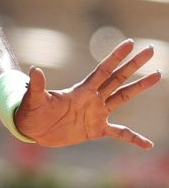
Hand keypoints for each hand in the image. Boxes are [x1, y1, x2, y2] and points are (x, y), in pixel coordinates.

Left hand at [14, 39, 161, 148]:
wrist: (32, 129)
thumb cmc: (31, 111)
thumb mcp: (35, 98)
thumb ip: (38, 85)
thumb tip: (34, 70)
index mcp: (81, 90)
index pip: (103, 70)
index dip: (116, 56)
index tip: (130, 43)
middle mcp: (92, 98)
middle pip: (118, 78)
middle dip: (134, 64)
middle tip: (151, 50)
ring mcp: (96, 113)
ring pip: (123, 97)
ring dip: (139, 87)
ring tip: (157, 75)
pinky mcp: (96, 129)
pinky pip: (119, 133)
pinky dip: (133, 138)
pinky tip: (147, 144)